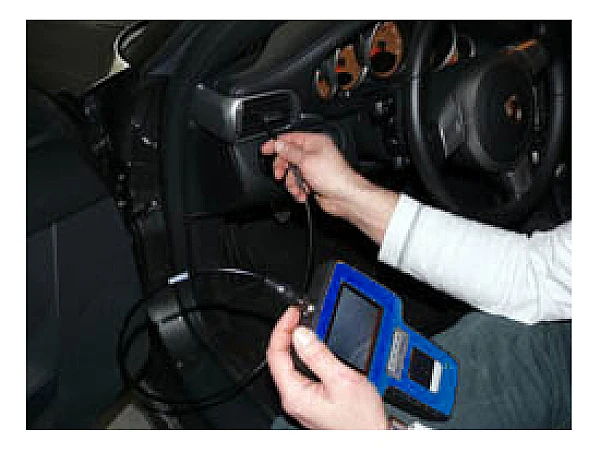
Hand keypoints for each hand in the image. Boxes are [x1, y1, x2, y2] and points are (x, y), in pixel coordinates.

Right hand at [261, 132, 398, 244]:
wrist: (345, 197)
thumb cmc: (334, 176)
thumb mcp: (306, 160)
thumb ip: (290, 152)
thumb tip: (278, 144)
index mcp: (314, 142)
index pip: (290, 139)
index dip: (276, 144)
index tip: (265, 150)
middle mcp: (314, 154)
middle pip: (288, 157)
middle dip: (283, 168)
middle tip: (280, 174)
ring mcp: (313, 168)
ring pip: (291, 173)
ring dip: (292, 183)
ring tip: (298, 188)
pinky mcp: (313, 182)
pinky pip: (298, 184)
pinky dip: (298, 190)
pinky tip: (304, 193)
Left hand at [266, 306, 386, 429]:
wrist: (372, 438)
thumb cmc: (360, 421)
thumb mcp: (342, 380)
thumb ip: (319, 355)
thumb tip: (301, 334)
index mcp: (295, 394)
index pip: (275, 354)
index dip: (282, 329)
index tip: (293, 314)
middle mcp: (294, 399)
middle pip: (280, 358)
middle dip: (288, 333)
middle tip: (299, 316)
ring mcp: (301, 401)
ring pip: (290, 365)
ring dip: (296, 343)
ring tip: (305, 327)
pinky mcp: (311, 400)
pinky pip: (300, 372)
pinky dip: (304, 355)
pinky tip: (313, 347)